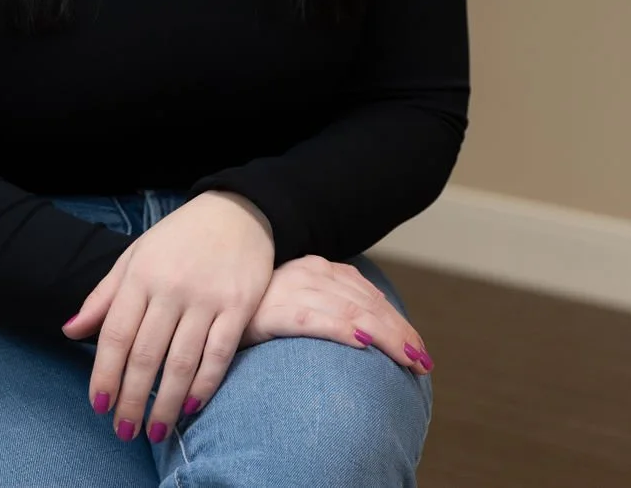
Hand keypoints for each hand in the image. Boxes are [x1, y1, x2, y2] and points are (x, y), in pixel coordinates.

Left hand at [62, 192, 273, 441]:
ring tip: (155, 431)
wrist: (237, 210)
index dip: (104, 373)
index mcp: (141, 274)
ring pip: (181, 361)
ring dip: (165, 403)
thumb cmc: (179, 238)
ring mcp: (207, 297)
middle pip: (146, 355)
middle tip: (124, 431)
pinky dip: (204, 386)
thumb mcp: (135, 256)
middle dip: (132, 399)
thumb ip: (104, 296)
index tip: (98, 405)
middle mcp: (172, 287)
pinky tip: (190, 407)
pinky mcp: (238, 305)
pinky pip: (218, 354)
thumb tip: (70, 332)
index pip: (116, 333)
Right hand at [240, 255, 433, 374]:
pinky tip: (362, 342)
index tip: (417, 348)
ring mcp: (290, 287)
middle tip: (422, 361)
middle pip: (365, 302)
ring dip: (384, 334)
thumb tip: (366, 332)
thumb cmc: (253, 311)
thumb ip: (326, 308)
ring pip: (350, 309)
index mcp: (317, 269)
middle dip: (398, 332)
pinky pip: (313, 318)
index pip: (367, 294)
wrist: (208, 305)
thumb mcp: (295, 302)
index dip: (396, 321)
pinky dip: (341, 328)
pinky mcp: (272, 309)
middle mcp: (308, 272)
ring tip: (408, 358)